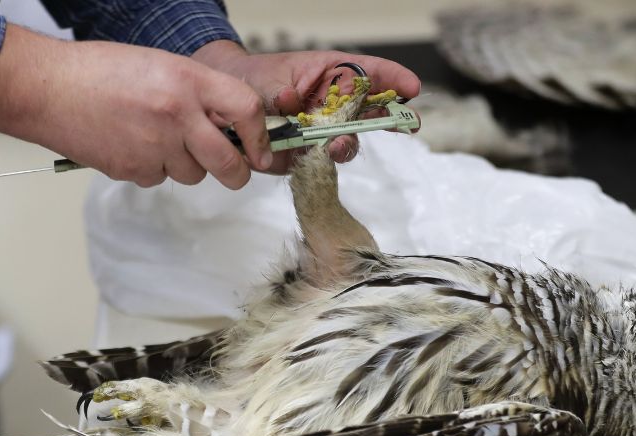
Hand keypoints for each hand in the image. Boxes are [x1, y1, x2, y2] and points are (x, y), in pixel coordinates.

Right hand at [0, 25, 271, 188]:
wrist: (47, 88)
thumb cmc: (100, 72)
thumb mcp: (162, 66)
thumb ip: (198, 94)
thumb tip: (229, 124)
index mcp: (188, 81)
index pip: (246, 110)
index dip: (260, 137)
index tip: (261, 150)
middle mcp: (177, 115)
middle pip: (228, 163)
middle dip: (237, 172)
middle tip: (235, 170)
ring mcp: (154, 146)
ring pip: (192, 174)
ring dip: (185, 164)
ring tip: (157, 138)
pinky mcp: (133, 170)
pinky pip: (158, 179)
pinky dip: (152, 168)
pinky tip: (131, 145)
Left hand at [192, 41, 420, 171]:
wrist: (224, 108)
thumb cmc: (254, 81)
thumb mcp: (271, 77)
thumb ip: (285, 91)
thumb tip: (291, 101)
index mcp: (330, 75)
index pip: (368, 72)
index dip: (392, 79)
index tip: (411, 87)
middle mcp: (332, 105)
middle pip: (368, 111)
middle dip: (385, 118)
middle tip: (399, 122)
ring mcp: (321, 132)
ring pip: (347, 141)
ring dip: (347, 143)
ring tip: (337, 143)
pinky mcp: (306, 157)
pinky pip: (322, 163)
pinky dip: (322, 163)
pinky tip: (319, 158)